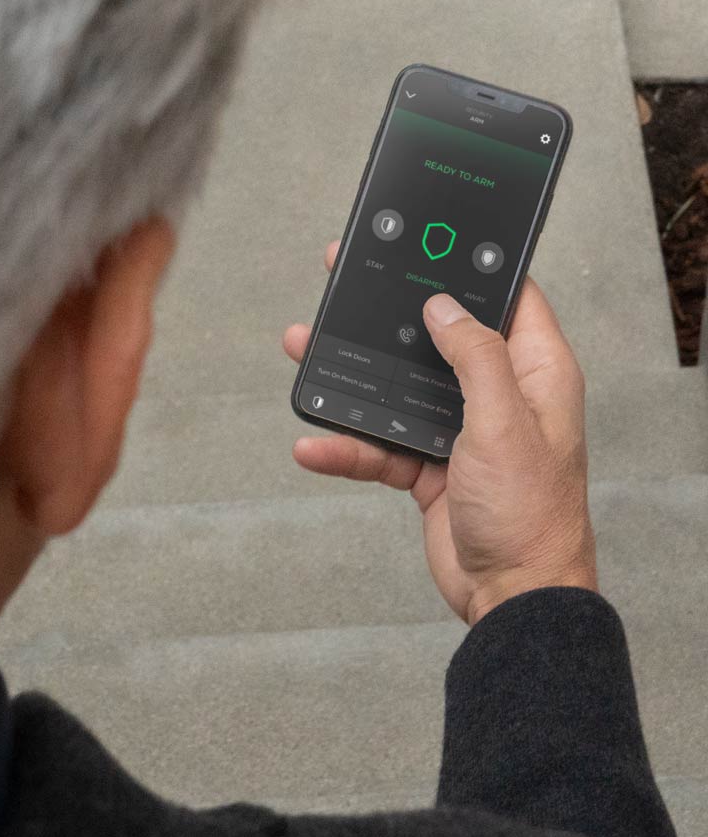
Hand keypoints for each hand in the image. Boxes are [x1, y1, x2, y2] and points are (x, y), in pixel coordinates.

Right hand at [283, 244, 597, 626]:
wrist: (514, 597)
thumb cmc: (531, 515)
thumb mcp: (504, 422)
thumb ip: (476, 358)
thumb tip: (444, 307)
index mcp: (535, 372)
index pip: (508, 299)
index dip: (470, 268)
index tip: (429, 239)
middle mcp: (499, 395)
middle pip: (438, 337)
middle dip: (390, 314)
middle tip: (344, 280)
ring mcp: (461, 432)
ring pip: (399, 389)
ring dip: (353, 377)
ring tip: (303, 349)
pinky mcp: (431, 468)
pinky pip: (380, 446)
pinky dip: (347, 445)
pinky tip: (313, 445)